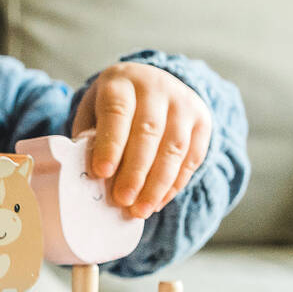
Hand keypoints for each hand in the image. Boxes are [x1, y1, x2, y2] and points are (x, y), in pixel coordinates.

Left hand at [71, 62, 211, 217]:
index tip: (101, 173)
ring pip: (175, 147)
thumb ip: (90, 139)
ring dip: (158, 184)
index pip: (117, 111)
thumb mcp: (93, 113)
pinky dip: (175, 184)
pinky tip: (158, 201)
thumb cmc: (113, 109)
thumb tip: (91, 178)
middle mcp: (156, 87)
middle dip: (135, 171)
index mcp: (122, 81)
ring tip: (141, 209)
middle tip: (123, 200)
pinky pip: (192, 157)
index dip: (110, 144)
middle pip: (149, 131)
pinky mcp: (202, 121)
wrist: (149, 85)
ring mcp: (183, 102)